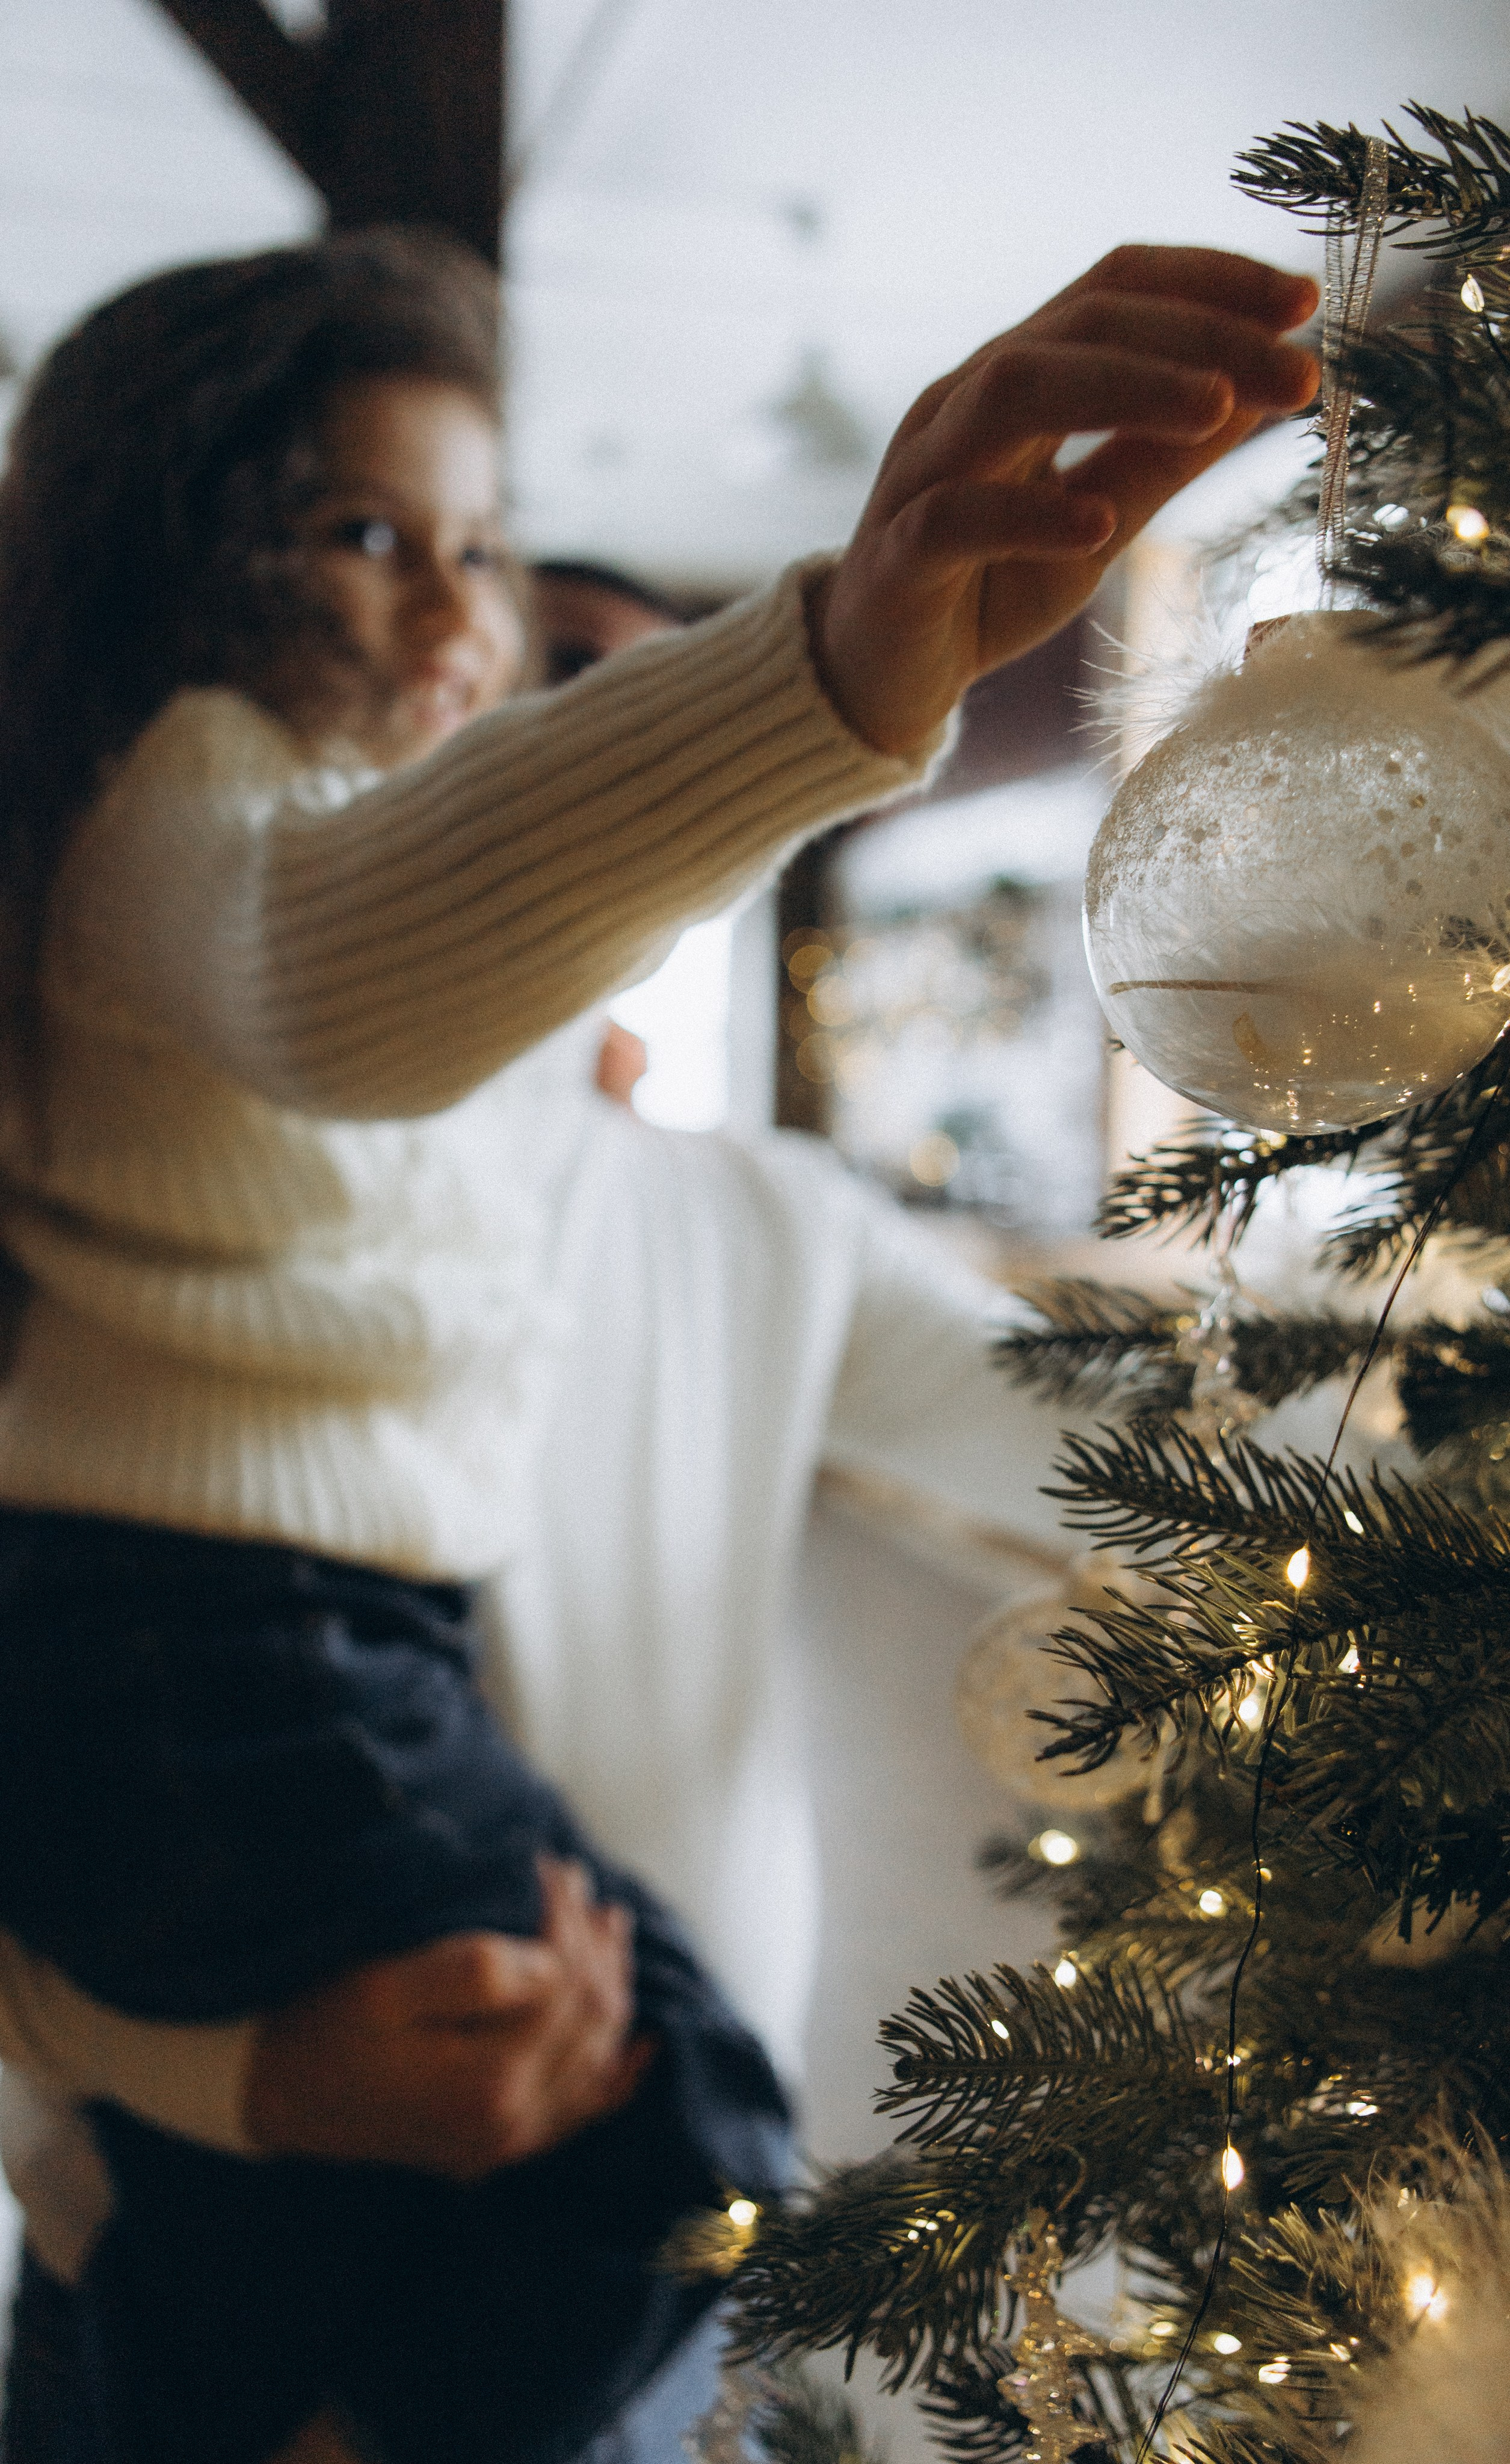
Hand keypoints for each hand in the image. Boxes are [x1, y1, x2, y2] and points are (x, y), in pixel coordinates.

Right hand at [243, 1857, 652, 2180]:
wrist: (267, 2094)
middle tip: (582, 1884)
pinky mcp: (495, 2147)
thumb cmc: (318, 2026)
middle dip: (594, 1944)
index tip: (549, 1865)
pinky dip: (616, 2075)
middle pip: (592, 2019)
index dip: (566, 1917)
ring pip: (597, 2058)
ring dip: (610, 1988)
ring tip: (611, 1928)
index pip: (566, 1983)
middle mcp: (511, 2124)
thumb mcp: (383, 1986)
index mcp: (489, 2081)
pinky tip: (640, 2048)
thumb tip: (550, 1960)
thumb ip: (475, 1971)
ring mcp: (507, 2144)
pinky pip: (581, 2112)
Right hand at [814, 245, 1319, 754]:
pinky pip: (955, 517)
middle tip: (1293, 369)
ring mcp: (921, 473)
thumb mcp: (1100, 518)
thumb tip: (1260, 393)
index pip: (1113, 290)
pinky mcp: (896, 556)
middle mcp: (964, 404)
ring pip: (1011, 392)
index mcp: (1015, 377)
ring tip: (1214, 415)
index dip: (1209, 283)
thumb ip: (1164, 457)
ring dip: (1122, 391)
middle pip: (1079, 327)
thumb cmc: (991, 587)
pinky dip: (1031, 514)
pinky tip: (1098, 526)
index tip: (1304, 306)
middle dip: (1197, 337)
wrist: (881, 677)